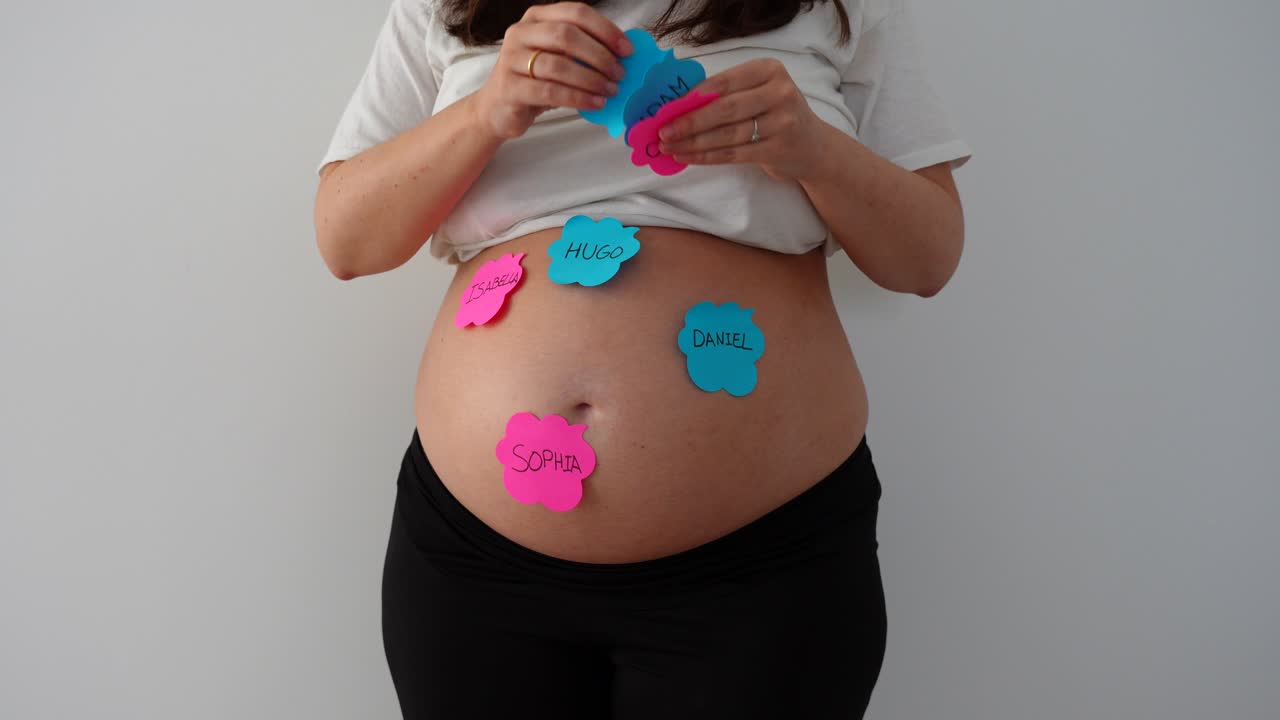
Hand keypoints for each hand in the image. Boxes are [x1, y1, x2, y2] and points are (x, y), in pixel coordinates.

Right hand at [470, 2, 632, 139]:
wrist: (498, 108)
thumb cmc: (535, 81)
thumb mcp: (558, 57)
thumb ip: (582, 50)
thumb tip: (624, 55)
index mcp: (536, 17)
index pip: (576, 13)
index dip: (605, 30)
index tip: (627, 50)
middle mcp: (521, 32)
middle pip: (567, 35)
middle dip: (600, 55)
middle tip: (620, 74)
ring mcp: (511, 59)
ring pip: (558, 65)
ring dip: (591, 79)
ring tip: (611, 91)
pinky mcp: (509, 88)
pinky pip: (549, 91)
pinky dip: (578, 98)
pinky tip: (596, 103)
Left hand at [657, 58, 824, 181]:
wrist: (814, 147)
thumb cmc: (776, 116)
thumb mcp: (759, 93)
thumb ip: (727, 94)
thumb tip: (678, 105)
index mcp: (770, 70)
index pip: (723, 82)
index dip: (692, 97)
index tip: (667, 109)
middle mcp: (779, 92)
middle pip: (724, 108)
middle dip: (688, 122)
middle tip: (662, 132)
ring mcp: (782, 122)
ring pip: (727, 134)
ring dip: (693, 142)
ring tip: (669, 147)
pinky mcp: (778, 149)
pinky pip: (733, 154)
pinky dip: (707, 156)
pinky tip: (688, 157)